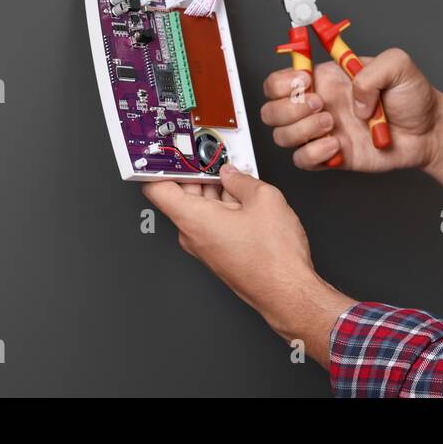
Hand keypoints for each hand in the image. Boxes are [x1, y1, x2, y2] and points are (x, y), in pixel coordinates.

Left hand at [141, 166, 350, 346]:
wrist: (286, 292)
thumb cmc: (273, 257)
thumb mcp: (264, 199)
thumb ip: (243, 179)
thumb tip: (234, 174)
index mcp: (193, 218)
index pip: (156, 188)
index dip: (159, 166)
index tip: (167, 152)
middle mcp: (193, 235)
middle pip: (180, 194)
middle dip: (196, 171)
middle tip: (211, 153)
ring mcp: (205, 246)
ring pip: (199, 208)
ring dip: (213, 187)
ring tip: (234, 171)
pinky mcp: (218, 253)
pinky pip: (212, 221)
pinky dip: (223, 204)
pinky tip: (242, 194)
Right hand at [260, 48, 439, 171]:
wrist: (429, 131)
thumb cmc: (413, 97)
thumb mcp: (397, 64)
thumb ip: (370, 71)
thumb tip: (351, 98)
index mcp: (325, 79)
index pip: (280, 80)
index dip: (282, 82)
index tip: (305, 82)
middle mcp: (318, 105)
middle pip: (271, 109)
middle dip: (289, 108)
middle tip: (321, 105)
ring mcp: (322, 132)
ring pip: (281, 136)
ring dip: (302, 129)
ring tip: (332, 124)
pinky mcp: (330, 157)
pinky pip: (302, 160)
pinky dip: (314, 153)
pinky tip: (337, 145)